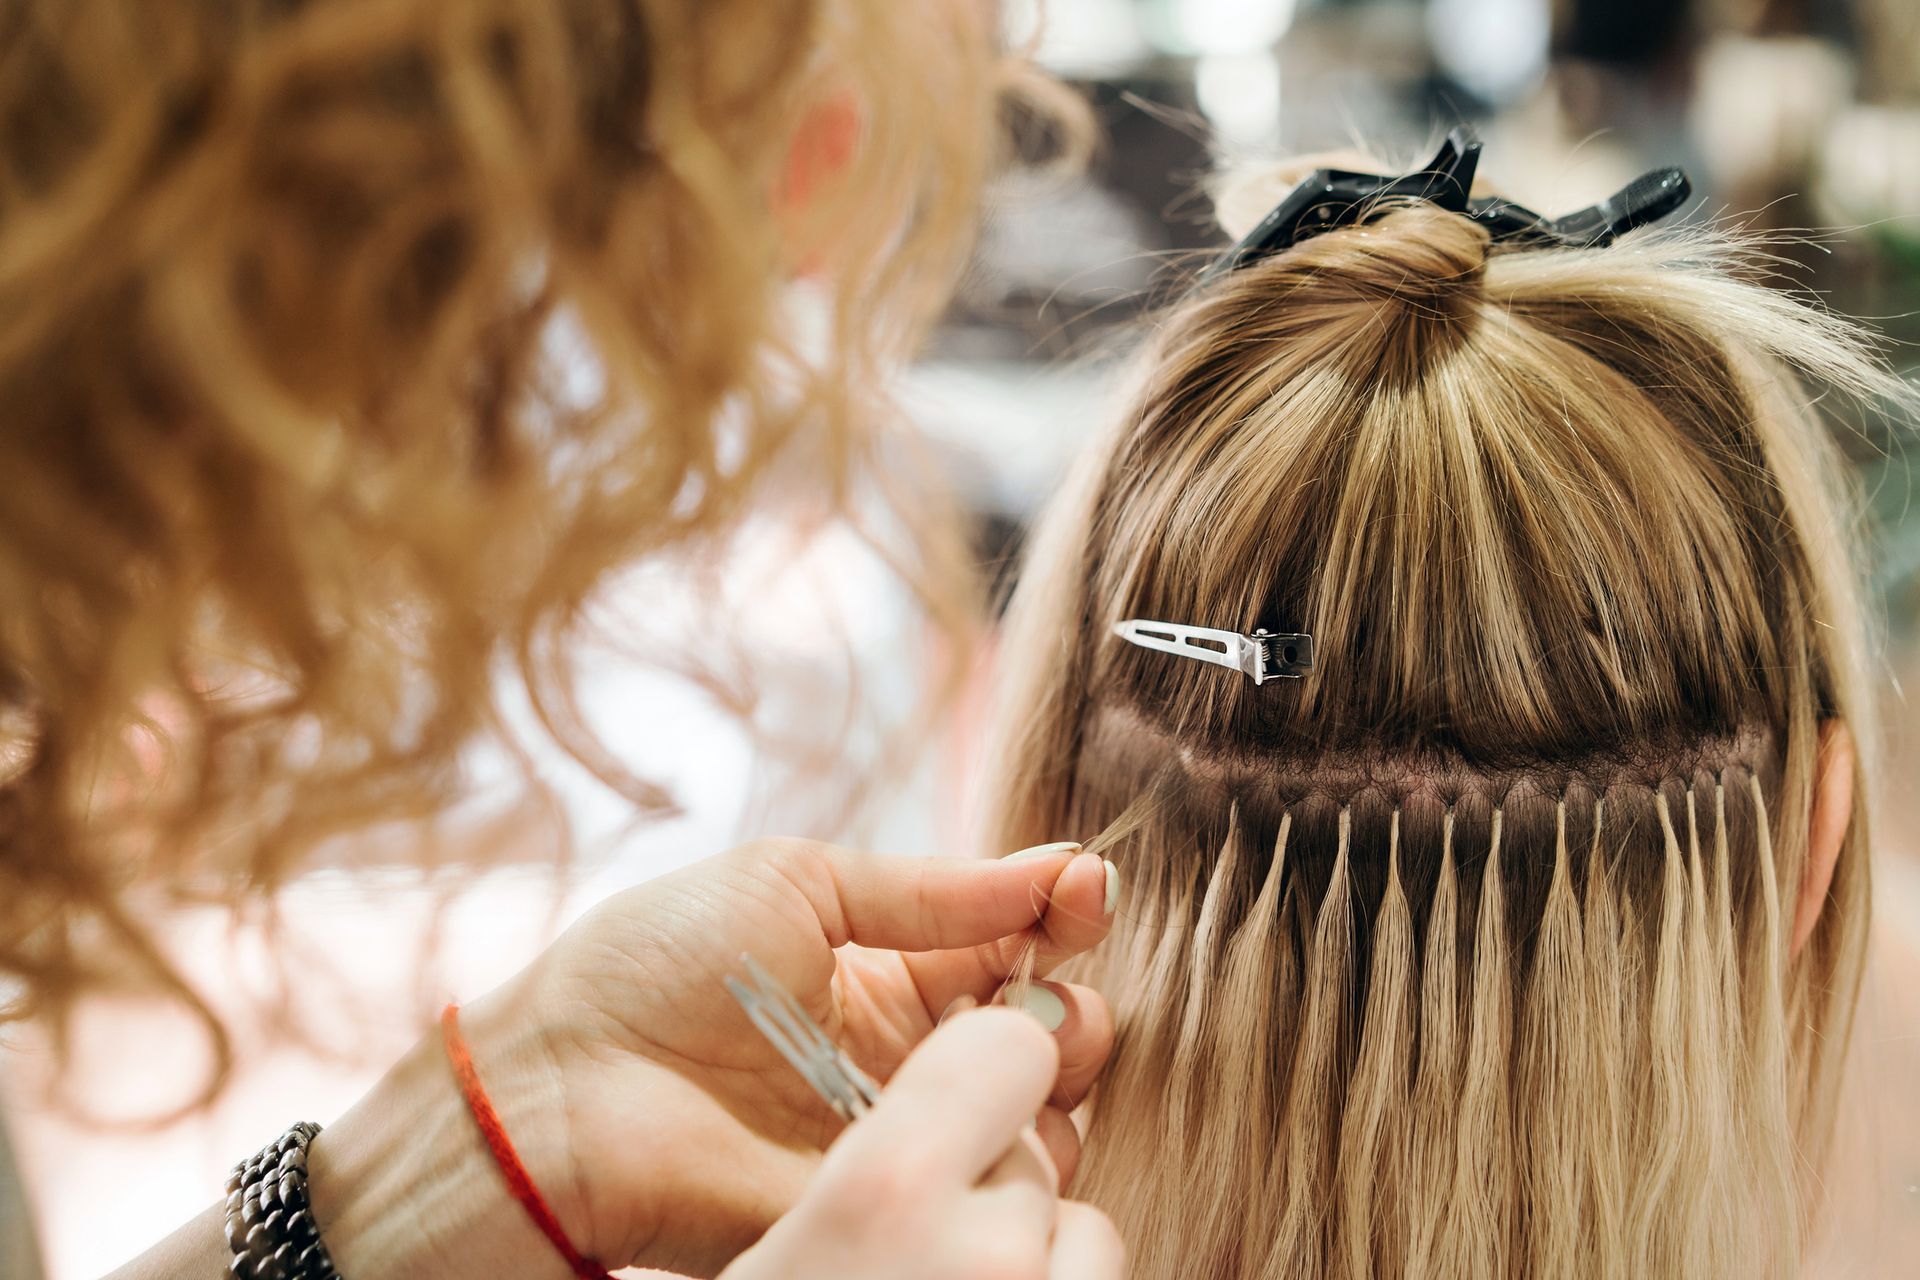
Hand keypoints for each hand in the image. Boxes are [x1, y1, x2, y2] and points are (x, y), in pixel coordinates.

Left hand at [307, 837, 1118, 1278]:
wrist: (563, 1088)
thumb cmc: (655, 965)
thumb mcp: (795, 885)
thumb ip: (930, 889)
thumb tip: (1059, 865)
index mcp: (887, 970)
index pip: (1010, 943)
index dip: (1057, 915)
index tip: (1082, 890)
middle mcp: (907, 1055)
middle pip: (1041, 1035)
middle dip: (1074, 1005)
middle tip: (1052, 986)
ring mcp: (899, 1134)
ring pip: (1032, 1115)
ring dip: (1054, 1072)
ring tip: (1029, 1040)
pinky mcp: (883, 1201)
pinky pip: (979, 1186)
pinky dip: (1012, 1145)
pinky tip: (994, 1103)